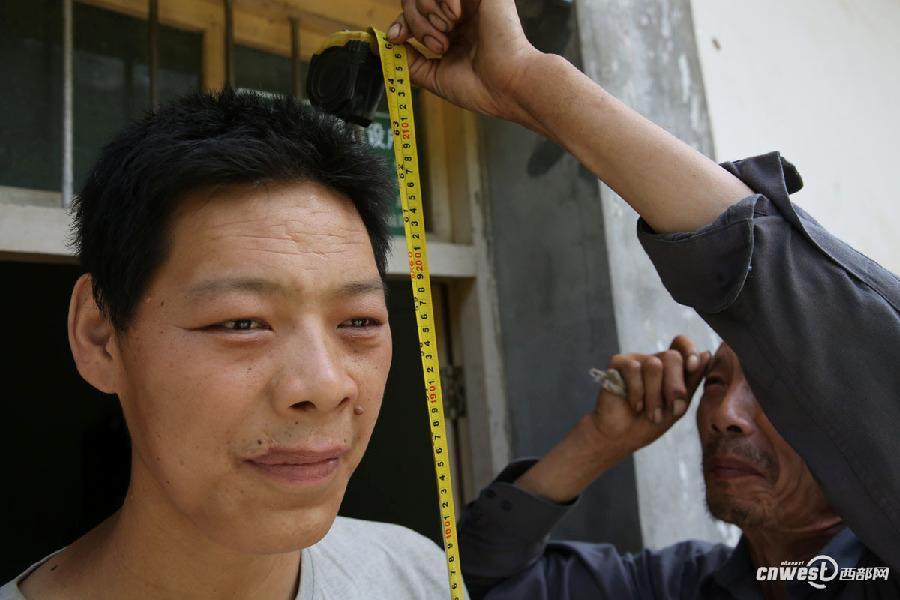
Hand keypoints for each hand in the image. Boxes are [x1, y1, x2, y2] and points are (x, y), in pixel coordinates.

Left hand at [387, 0, 544, 129]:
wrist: (507, 87)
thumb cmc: (481, 87)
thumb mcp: (435, 76)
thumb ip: (410, 61)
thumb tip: (386, 47)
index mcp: (452, 32)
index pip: (416, 14)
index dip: (402, 23)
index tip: (397, 38)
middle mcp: (461, 14)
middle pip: (416, 0)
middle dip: (416, 22)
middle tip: (437, 45)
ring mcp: (470, 2)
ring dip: (428, 13)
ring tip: (448, 35)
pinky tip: (456, 16)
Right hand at [586, 335, 710, 452]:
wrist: (621, 437)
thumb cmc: (649, 423)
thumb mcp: (678, 406)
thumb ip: (691, 382)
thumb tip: (707, 354)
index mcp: (670, 368)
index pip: (681, 344)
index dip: (689, 350)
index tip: (692, 367)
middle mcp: (653, 360)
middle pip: (672, 356)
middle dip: (675, 386)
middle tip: (673, 409)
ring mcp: (635, 360)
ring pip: (654, 365)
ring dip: (655, 396)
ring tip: (651, 414)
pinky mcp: (618, 364)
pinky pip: (633, 369)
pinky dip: (637, 392)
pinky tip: (634, 405)